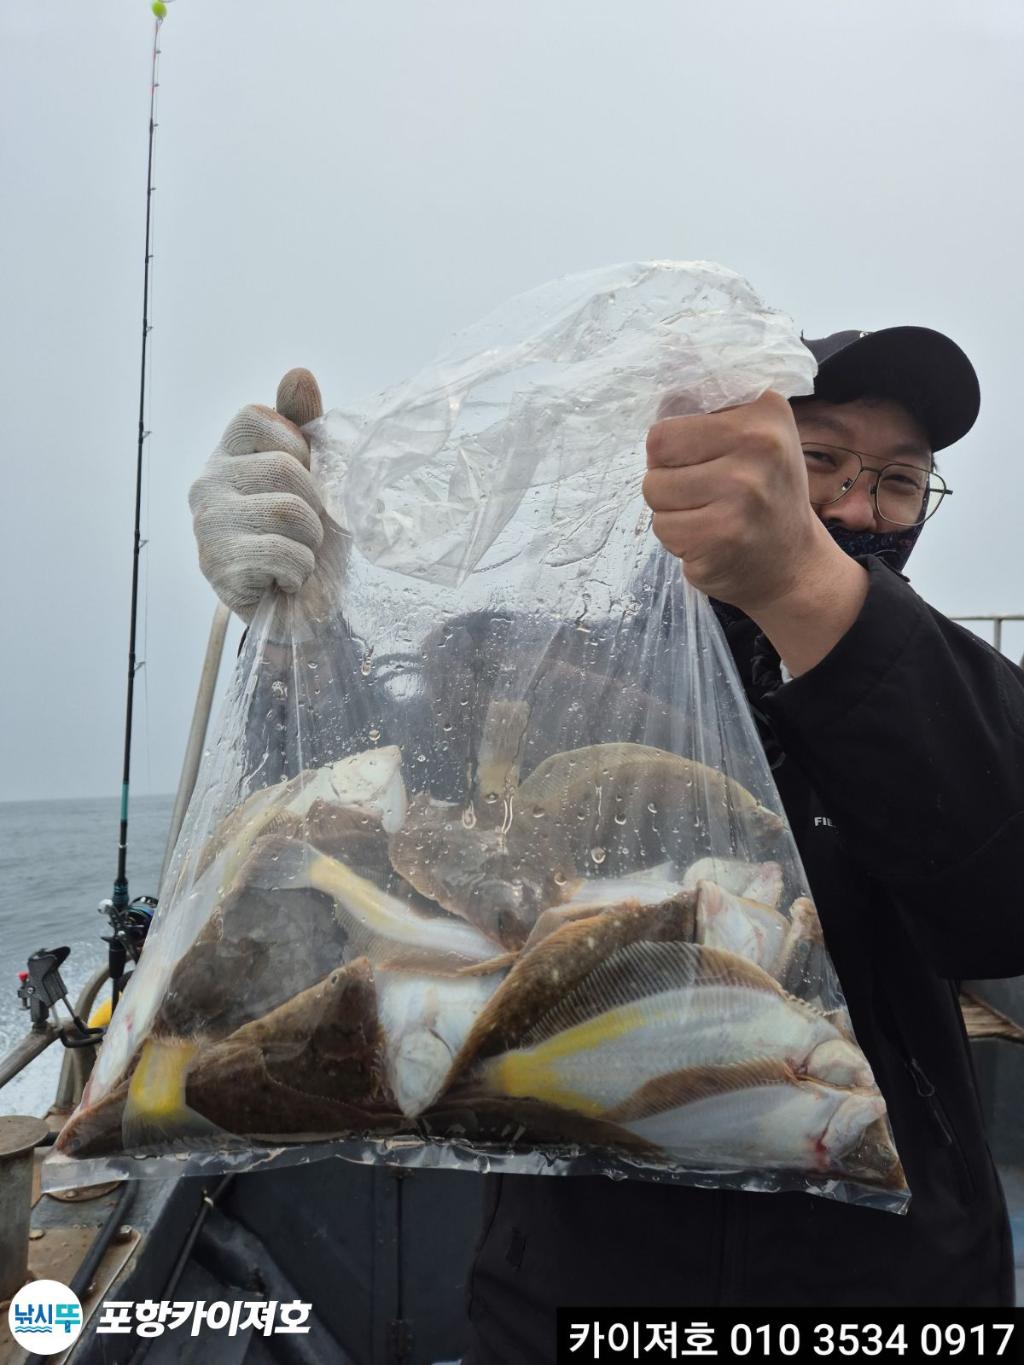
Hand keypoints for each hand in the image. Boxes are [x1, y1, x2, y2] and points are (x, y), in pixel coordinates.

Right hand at [189, 369, 325, 619]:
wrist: (301, 607)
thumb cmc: (306, 535)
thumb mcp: (314, 473)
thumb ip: (303, 423)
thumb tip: (298, 373)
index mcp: (227, 454)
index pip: (257, 417)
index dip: (295, 447)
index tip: (303, 477)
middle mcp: (206, 483)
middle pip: (283, 468)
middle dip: (314, 505)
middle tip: (304, 530)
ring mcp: (207, 524)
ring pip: (288, 510)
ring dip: (310, 541)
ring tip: (297, 555)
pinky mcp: (216, 565)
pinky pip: (282, 552)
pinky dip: (300, 570)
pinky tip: (286, 578)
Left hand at [643, 390, 832, 613]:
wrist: (794, 566)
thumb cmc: (764, 497)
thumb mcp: (756, 440)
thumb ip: (712, 416)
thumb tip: (658, 398)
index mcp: (765, 410)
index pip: (669, 423)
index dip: (675, 448)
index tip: (708, 464)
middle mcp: (759, 444)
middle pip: (657, 452)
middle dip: (667, 477)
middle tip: (705, 494)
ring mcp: (742, 490)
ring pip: (654, 490)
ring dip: (671, 510)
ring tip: (709, 517)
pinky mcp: (723, 533)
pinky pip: (663, 528)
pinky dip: (677, 540)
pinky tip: (711, 540)